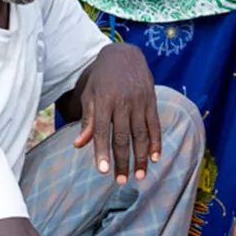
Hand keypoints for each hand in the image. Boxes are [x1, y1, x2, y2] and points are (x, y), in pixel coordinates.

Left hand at [74, 44, 160, 183]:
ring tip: (138, 176)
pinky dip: (156, 142)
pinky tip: (155, 158)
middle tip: (121, 181)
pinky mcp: (152, 101)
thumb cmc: (102, 78)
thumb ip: (88, 121)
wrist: (124, 54)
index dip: (102, 151)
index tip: (103, 171)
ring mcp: (139, 101)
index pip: (102, 130)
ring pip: (141, 134)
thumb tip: (79, 145)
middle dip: (122, 160)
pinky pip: (155, 125)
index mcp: (104, 101)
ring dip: (140, 157)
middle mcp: (122, 102)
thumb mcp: (90, 95)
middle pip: (122, 136)